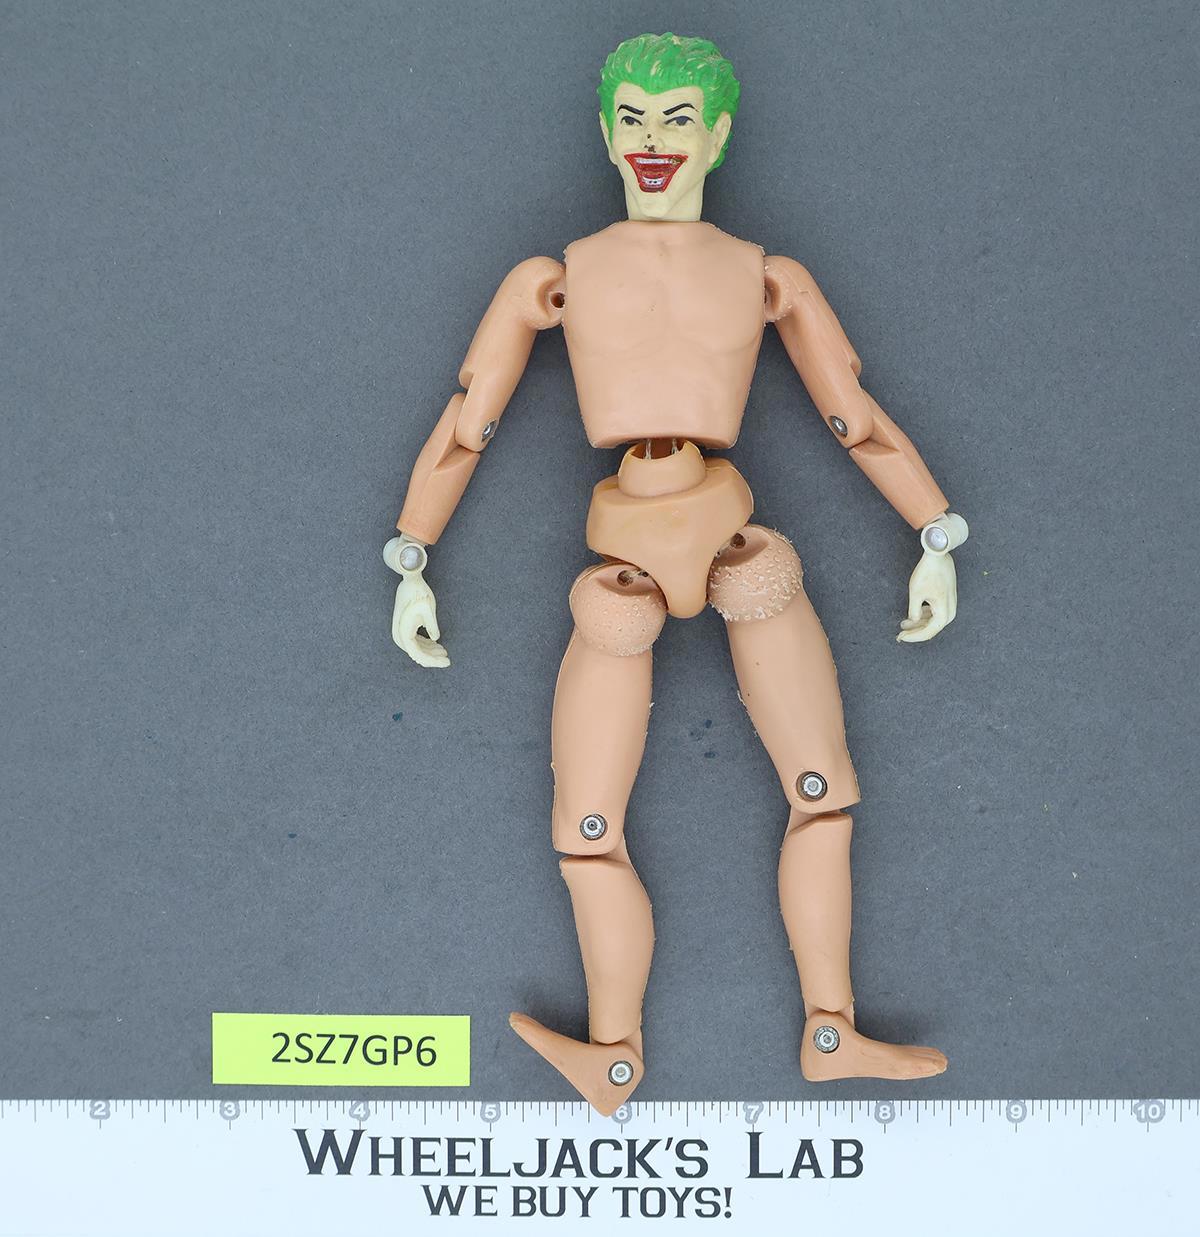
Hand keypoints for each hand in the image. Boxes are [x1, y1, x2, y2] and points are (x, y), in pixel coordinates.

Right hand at [384, 537, 448, 667]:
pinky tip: (436, 644)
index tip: (447, 662)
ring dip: (430, 651)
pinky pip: (415, 642)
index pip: (418, 654)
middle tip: (447, 658)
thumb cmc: (419, 592)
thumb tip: (436, 639)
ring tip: (444, 651)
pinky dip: (426, 645)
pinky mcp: (405, 627)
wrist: (410, 580)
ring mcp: (401, 632)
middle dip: (432, 657)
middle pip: (417, 654)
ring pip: (416, 649)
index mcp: (403, 632)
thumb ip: (432, 625)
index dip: (433, 661)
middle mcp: (399, 635)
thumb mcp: (428, 609)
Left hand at [897, 548, 956, 642]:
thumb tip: (913, 622)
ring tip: (903, 623)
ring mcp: (950, 605)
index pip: (928, 632)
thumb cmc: (927, 573)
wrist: (938, 555)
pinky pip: (935, 612)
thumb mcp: (916, 594)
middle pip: (931, 628)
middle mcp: (950, 612)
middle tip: (900, 634)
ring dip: (918, 623)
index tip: (900, 637)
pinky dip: (924, 615)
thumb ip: (914, 611)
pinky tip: (913, 615)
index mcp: (944, 613)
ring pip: (933, 621)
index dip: (913, 637)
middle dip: (915, 632)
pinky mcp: (947, 599)